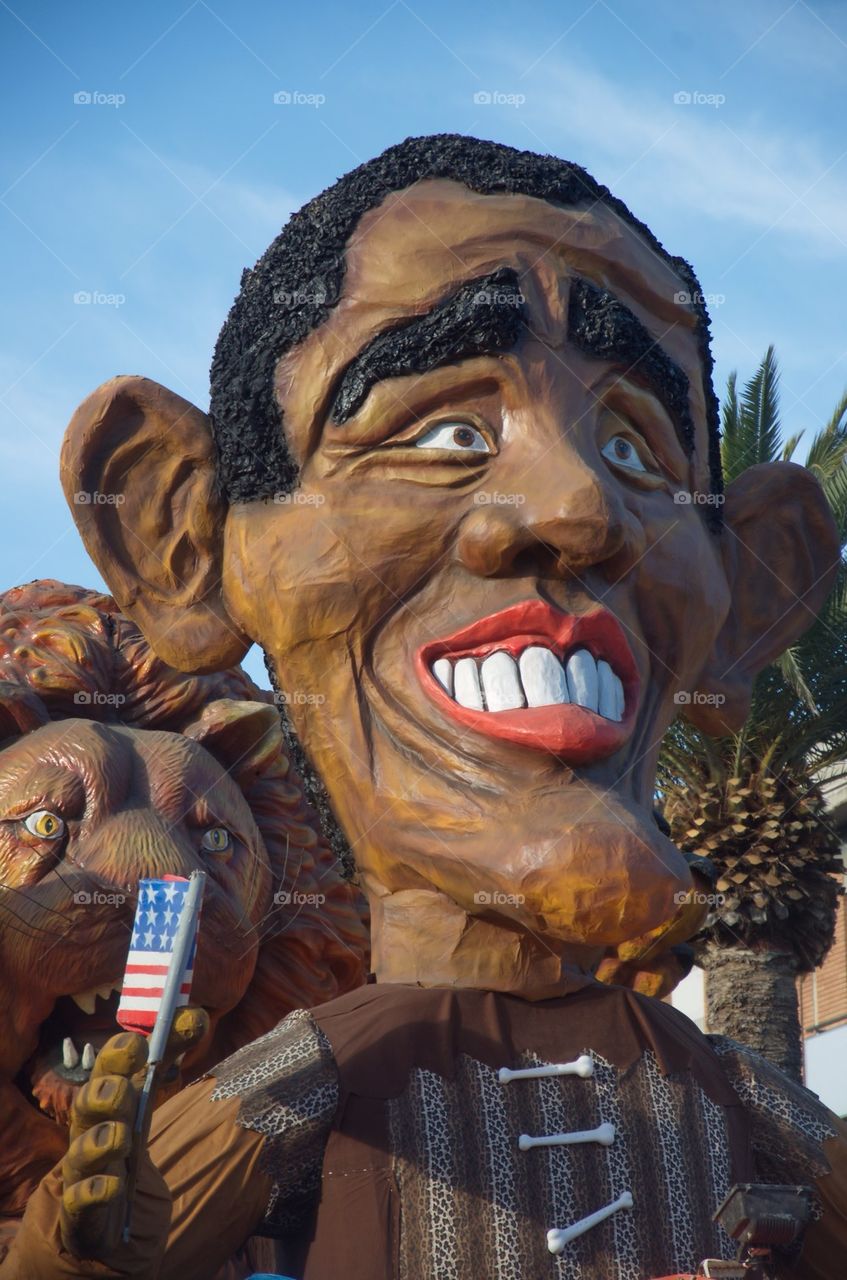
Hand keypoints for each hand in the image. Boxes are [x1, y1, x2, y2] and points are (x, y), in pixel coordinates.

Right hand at [60, 1006, 208, 1262]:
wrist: (92, 1230)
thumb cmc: (119, 1157)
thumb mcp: (143, 1111)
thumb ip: (166, 1066)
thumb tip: (195, 1015)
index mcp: (109, 1105)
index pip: (116, 1069)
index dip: (130, 1050)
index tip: (155, 1035)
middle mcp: (92, 1132)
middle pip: (90, 1104)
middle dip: (105, 1087)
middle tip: (124, 1076)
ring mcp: (84, 1172)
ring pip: (84, 1150)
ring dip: (101, 1140)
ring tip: (119, 1136)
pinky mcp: (83, 1212)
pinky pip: (84, 1201)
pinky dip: (95, 1192)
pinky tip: (110, 1187)